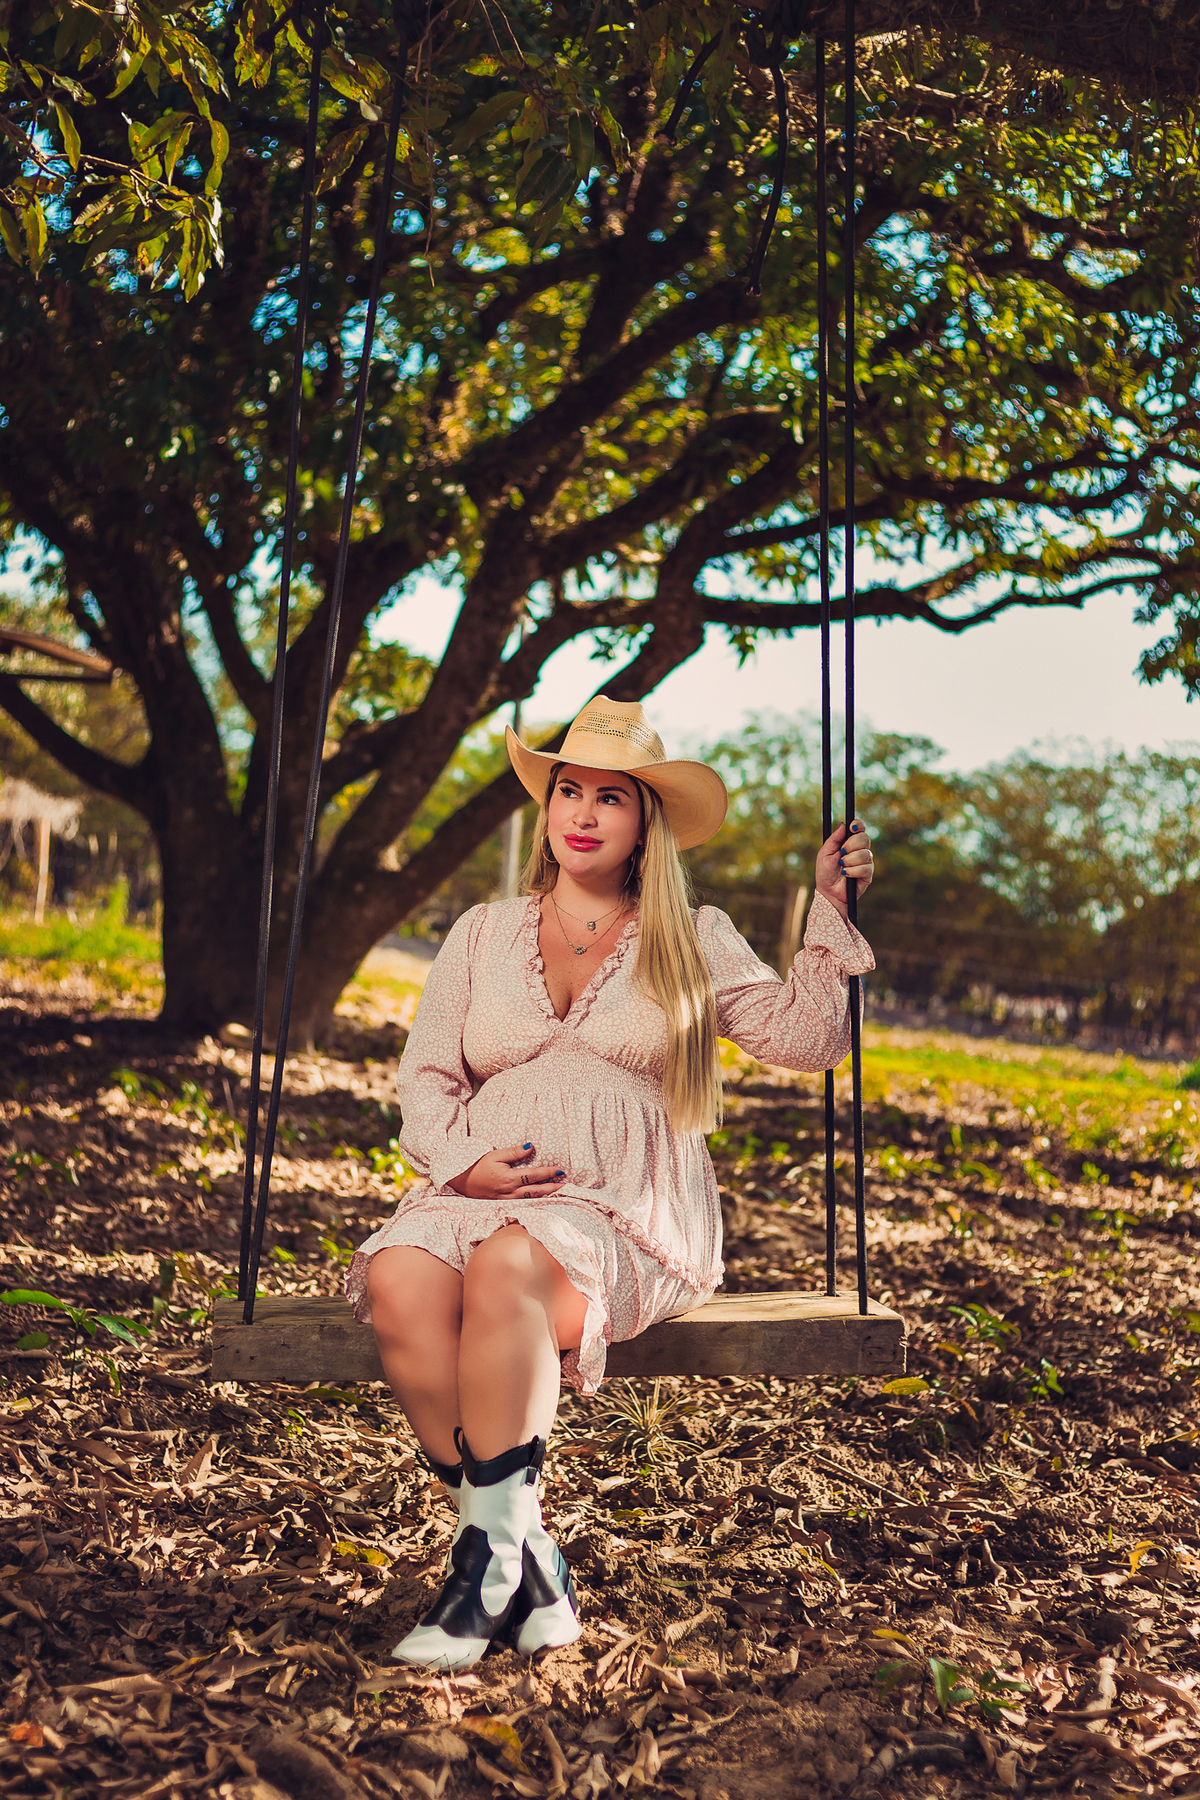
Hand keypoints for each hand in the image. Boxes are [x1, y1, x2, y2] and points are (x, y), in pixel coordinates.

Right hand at [448, 1143, 564, 1199]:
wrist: (461, 1181)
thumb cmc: (477, 1166)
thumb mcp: (495, 1155)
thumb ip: (514, 1152)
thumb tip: (531, 1147)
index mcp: (509, 1178)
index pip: (533, 1176)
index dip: (548, 1173)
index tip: (560, 1170)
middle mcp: (510, 1192)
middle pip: (536, 1191)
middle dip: (552, 1188)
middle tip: (566, 1186)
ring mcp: (506, 1200)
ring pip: (530, 1199)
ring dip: (545, 1197)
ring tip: (558, 1194)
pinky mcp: (503, 1204)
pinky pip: (522, 1204)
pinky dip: (534, 1202)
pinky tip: (542, 1201)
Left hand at [815, 819, 874, 917]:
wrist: (828, 892)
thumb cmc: (825, 873)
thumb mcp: (825, 853)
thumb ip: (834, 839)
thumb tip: (843, 824)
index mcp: (849, 843)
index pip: (859, 829)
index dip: (858, 825)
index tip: (852, 828)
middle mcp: (859, 850)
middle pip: (864, 838)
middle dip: (851, 845)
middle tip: (841, 853)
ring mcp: (865, 862)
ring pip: (865, 853)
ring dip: (850, 860)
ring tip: (842, 866)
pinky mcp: (868, 874)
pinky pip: (865, 867)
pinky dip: (853, 871)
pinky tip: (846, 874)